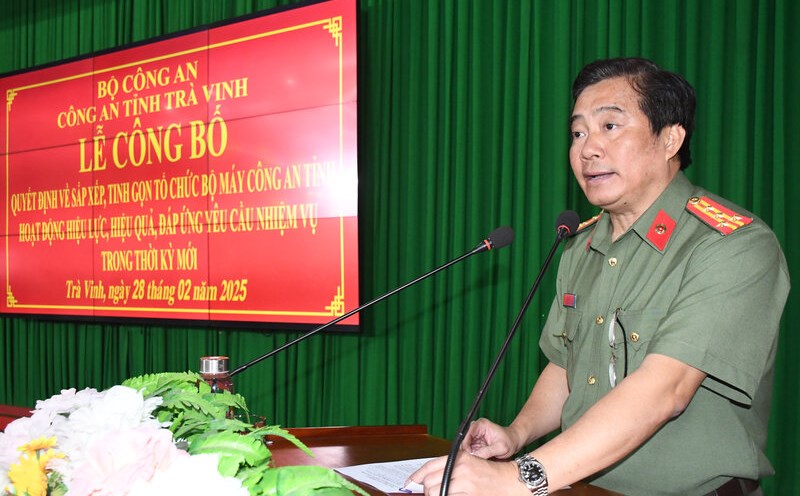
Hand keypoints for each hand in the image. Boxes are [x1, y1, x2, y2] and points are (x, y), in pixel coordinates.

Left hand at [406, 452, 528, 495]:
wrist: (512, 482)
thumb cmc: (492, 474)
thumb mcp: (471, 463)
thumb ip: (452, 467)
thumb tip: (429, 478)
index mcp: (460, 458)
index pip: (430, 466)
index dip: (416, 475)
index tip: (410, 482)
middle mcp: (461, 469)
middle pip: (430, 482)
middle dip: (429, 490)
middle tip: (435, 493)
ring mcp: (465, 483)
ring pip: (437, 493)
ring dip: (438, 495)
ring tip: (445, 494)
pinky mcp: (470, 495)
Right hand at [461, 418, 519, 459]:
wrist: (514, 442)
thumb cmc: (509, 441)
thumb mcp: (500, 447)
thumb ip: (487, 451)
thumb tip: (474, 456)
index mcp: (480, 424)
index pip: (466, 435)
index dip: (466, 446)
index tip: (470, 455)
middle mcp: (475, 429)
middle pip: (464, 442)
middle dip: (468, 452)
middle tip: (474, 460)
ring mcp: (475, 436)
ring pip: (466, 448)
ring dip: (470, 455)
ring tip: (479, 460)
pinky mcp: (476, 444)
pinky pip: (470, 451)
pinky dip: (473, 457)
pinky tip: (480, 459)